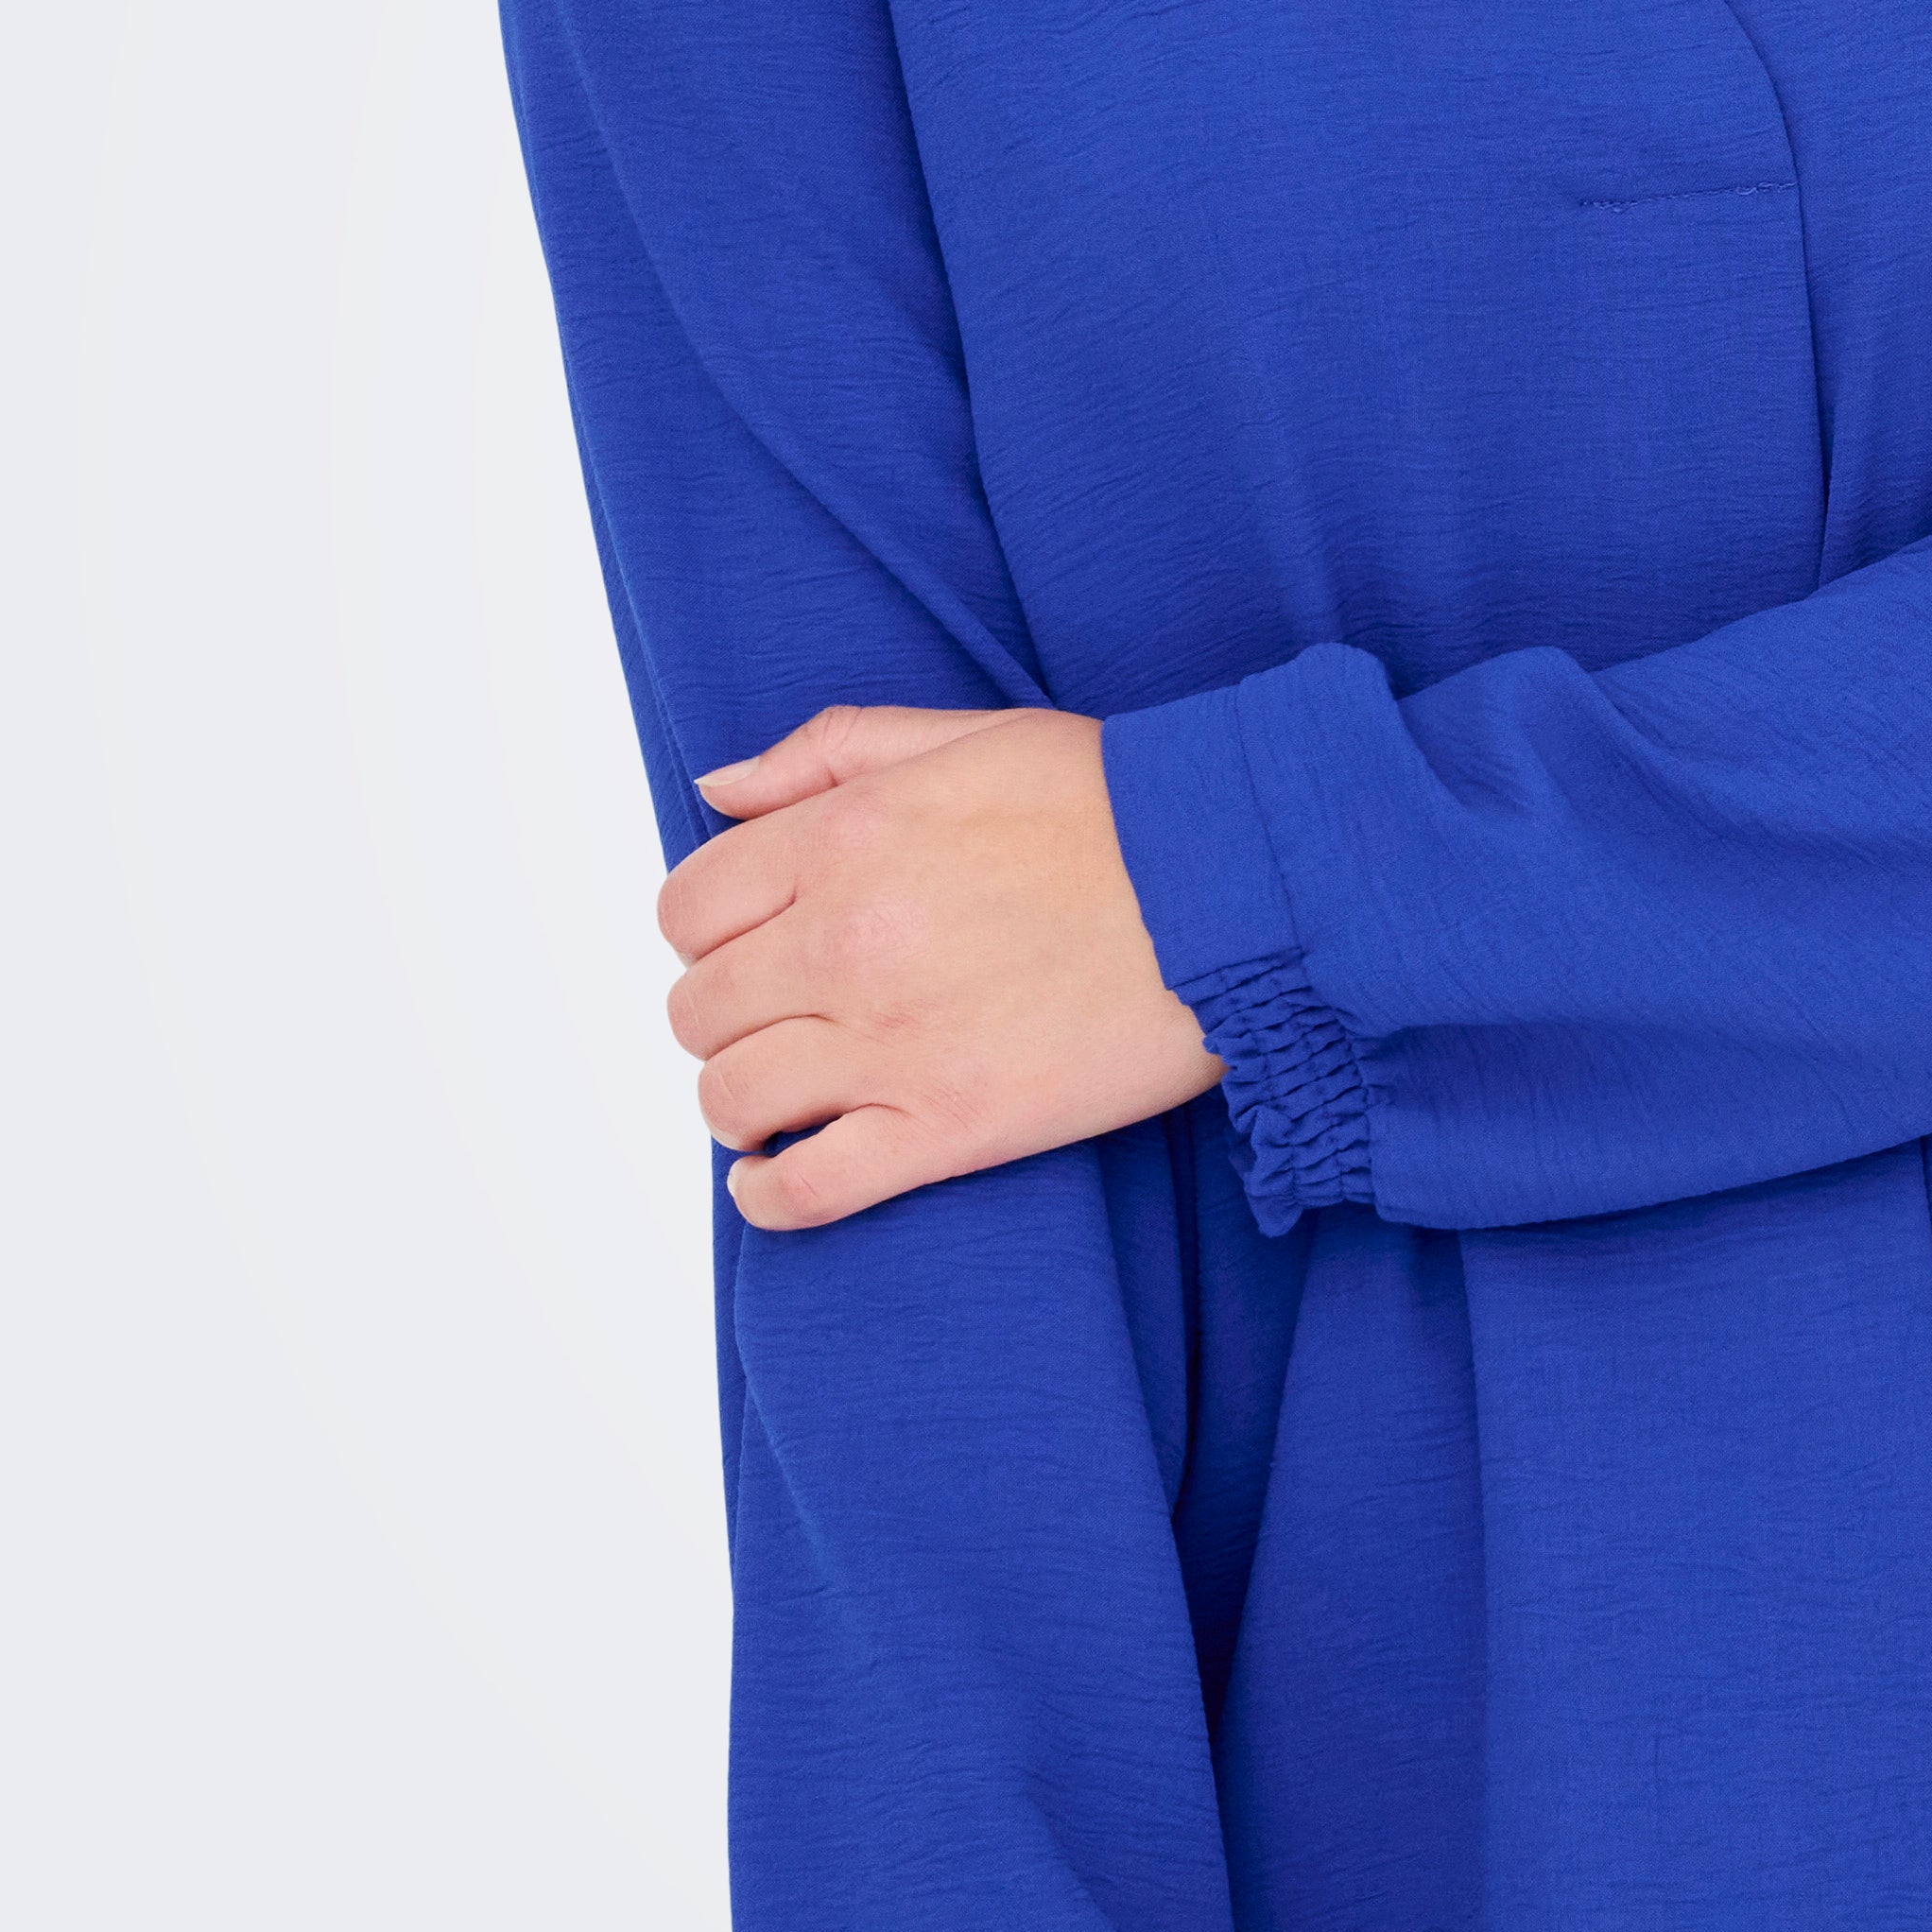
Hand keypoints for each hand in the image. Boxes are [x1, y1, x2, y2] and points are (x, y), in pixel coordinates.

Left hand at [660, 701, 1224, 1228]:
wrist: (1242, 890)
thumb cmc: (1120, 806)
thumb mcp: (969, 736)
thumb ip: (831, 751)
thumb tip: (717, 790)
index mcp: (844, 839)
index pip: (688, 908)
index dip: (707, 933)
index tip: (752, 945)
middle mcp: (847, 942)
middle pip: (699, 1010)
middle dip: (726, 1016)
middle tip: (781, 1017)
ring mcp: (894, 1043)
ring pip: (734, 1099)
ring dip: (744, 1101)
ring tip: (787, 1093)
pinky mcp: (952, 1127)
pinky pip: (807, 1190)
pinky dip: (770, 1195)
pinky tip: (777, 1175)